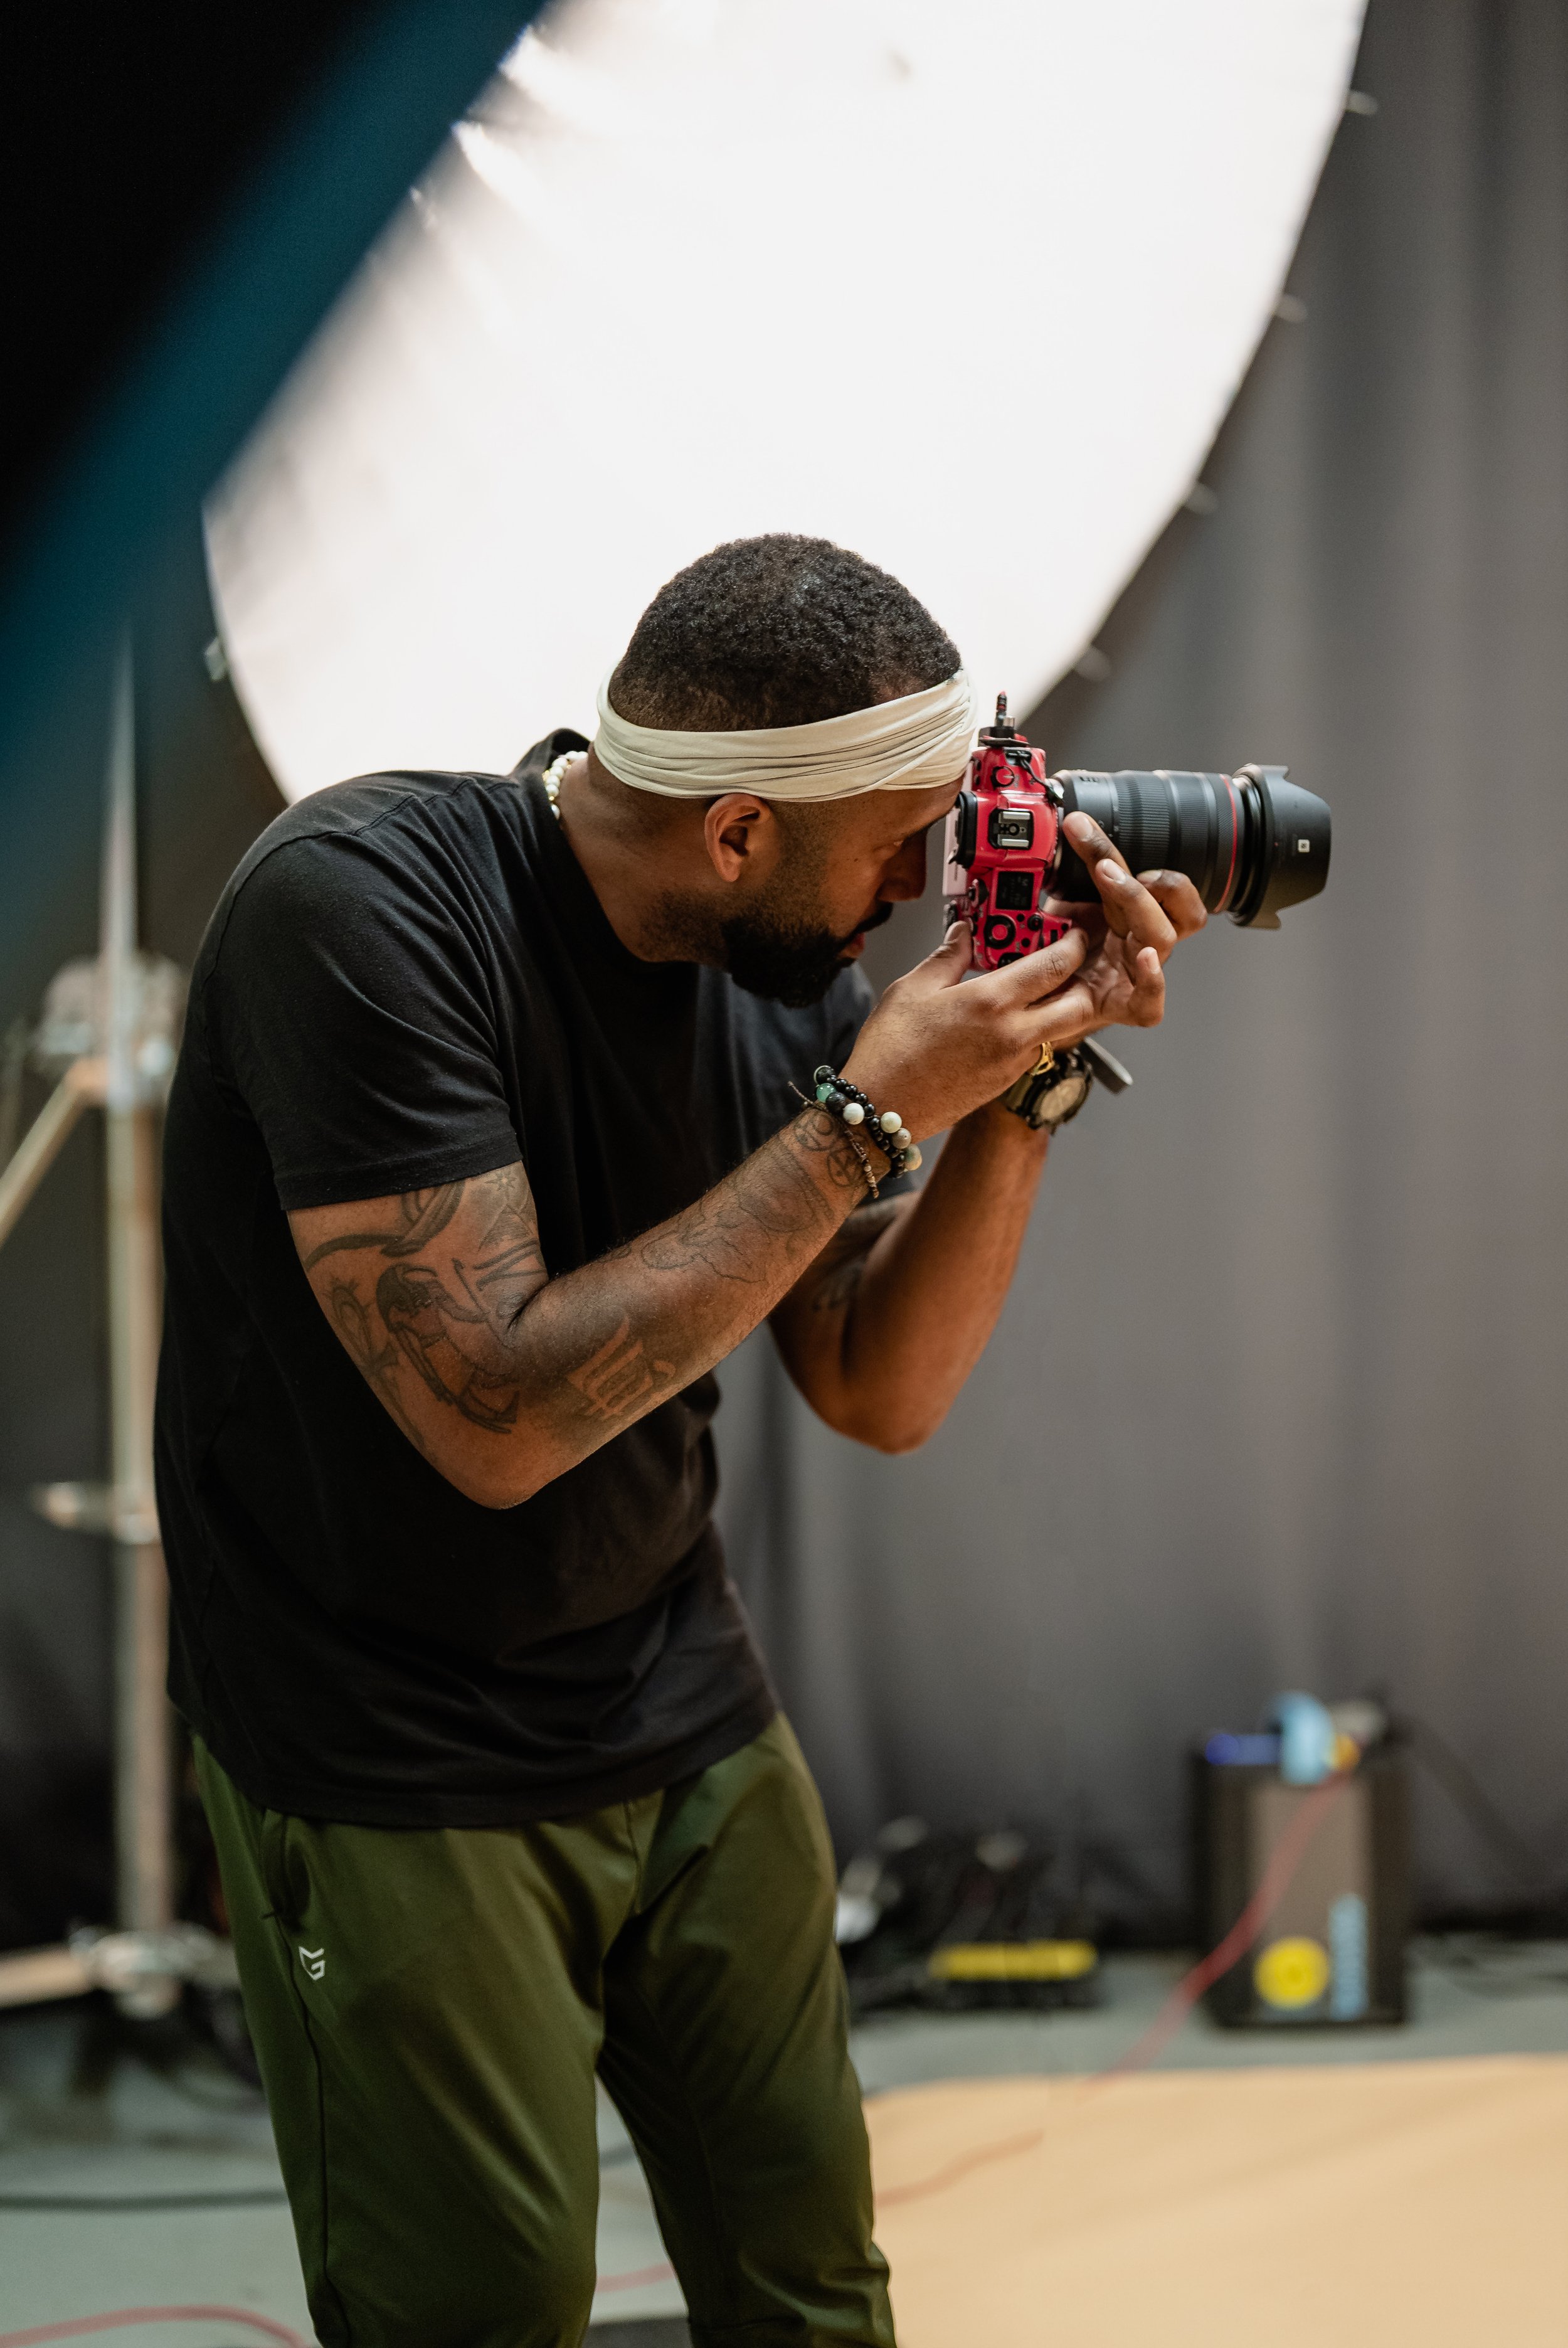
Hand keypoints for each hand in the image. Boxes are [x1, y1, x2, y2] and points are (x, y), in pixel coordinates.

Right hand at [844, 814, 1205, 1137]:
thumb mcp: (912, 988)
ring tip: (1046, 985)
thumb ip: (947, 956)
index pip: (1057, 964)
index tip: (1075, 930)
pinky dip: (1041, 1027)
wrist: (882, 1107)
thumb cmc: (891, 1050)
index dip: (1074, 943)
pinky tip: (1018, 1015)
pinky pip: (1041, 1047)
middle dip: (1085, 977)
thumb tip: (963, 931)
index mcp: (992, 1000)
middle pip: (1081, 1002)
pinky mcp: (1007, 1080)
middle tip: (1072, 959)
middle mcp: (1014, 1033)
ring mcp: (1015, 1061)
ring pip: (1065, 1028)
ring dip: (1065, 1004)